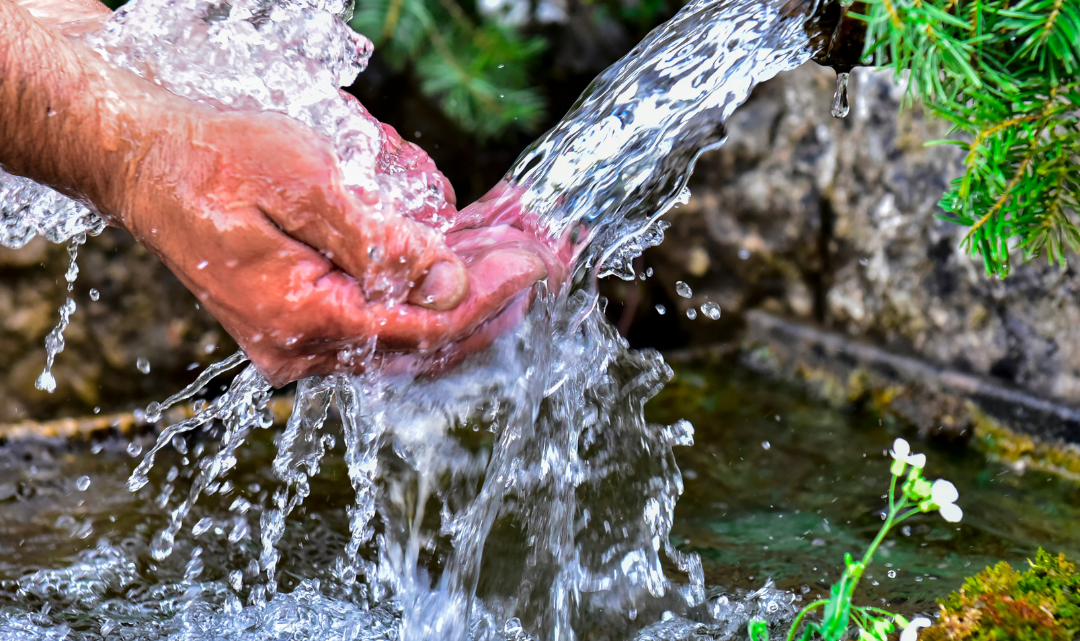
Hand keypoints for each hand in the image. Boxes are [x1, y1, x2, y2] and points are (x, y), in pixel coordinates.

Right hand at [119, 107, 548, 384]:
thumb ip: (379, 243)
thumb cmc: (214, 161)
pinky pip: (385, 313)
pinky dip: (429, 285)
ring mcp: (304, 340)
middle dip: (494, 298)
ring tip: (519, 244)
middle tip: (549, 256)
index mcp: (302, 321)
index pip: (425, 329)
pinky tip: (464, 249)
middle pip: (427, 340)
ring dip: (468, 288)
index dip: (491, 298)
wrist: (145, 163)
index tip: (542, 261)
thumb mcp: (304, 183)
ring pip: (411, 328)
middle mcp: (305, 349)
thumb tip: (451, 284)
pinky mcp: (306, 320)